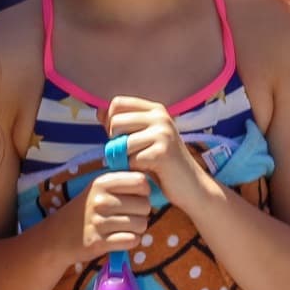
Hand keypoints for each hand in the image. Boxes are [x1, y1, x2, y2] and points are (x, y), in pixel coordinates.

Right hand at [70, 170, 150, 261]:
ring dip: (138, 229)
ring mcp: (99, 222)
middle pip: (145, 205)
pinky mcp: (99, 242)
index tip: (136, 197)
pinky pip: (132, 240)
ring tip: (125, 228)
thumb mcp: (98, 189)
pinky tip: (121, 238)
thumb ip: (121, 182)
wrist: (58, 235)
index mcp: (102, 183)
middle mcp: (100, 200)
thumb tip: (151, 182)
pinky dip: (131, 241)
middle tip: (130, 216)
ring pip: (141, 224)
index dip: (144, 191)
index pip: (140, 181)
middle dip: (143, 213)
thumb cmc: (86, 210)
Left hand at [102, 96, 204, 211]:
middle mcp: (160, 117)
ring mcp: (162, 133)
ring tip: (143, 164)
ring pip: (122, 144)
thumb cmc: (163, 163)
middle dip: (116, 142)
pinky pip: (131, 160)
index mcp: (155, 110)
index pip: (117, 104)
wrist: (191, 186)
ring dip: (127, 159)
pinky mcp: (162, 152)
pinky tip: (150, 171)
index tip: (122, 137)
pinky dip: (136, 170)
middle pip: (115, 122)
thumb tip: (98, 111)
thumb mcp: (142, 138)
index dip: (111, 122)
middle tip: (133, 154)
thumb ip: (121, 125)